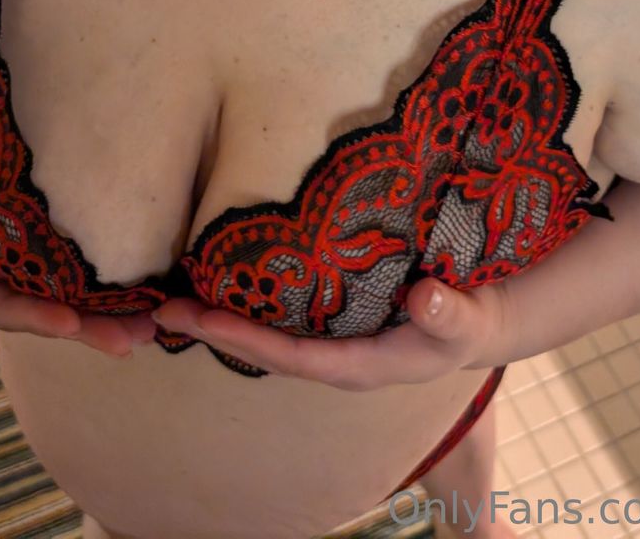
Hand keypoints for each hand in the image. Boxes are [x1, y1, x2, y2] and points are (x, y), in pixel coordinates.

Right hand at [0, 175, 154, 358]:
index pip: (3, 308)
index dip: (36, 316)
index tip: (71, 324)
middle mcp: (2, 294)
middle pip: (48, 318)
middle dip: (88, 331)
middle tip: (131, 342)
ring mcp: (27, 284)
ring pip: (71, 307)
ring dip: (111, 320)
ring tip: (152, 329)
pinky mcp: (48, 269)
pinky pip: (80, 286)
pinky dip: (113, 295)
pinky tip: (150, 299)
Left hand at [150, 275, 508, 388]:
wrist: (475, 319)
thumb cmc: (467, 322)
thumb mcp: (467, 322)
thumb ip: (448, 314)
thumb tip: (424, 299)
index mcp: (357, 365)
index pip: (288, 356)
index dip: (243, 339)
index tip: (201, 319)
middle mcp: (333, 354)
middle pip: (263, 347)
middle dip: (214, 329)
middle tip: (163, 308)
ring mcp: (329, 337)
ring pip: (265, 331)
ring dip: (222, 315)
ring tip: (175, 293)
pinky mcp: (330, 314)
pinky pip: (280, 312)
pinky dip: (247, 297)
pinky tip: (219, 273)